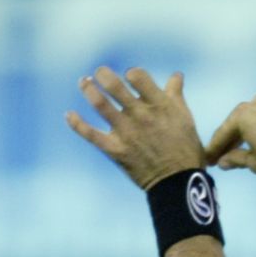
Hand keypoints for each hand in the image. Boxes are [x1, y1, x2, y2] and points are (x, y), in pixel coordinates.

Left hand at [66, 67, 206, 189]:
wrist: (178, 183)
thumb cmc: (185, 149)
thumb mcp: (185, 118)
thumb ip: (176, 94)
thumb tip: (176, 75)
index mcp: (159, 105)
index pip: (137, 76)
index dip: (131, 73)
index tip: (130, 78)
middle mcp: (140, 116)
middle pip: (114, 85)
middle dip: (103, 74)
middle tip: (100, 73)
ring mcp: (126, 132)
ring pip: (99, 104)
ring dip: (88, 89)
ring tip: (84, 83)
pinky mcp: (115, 149)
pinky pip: (90, 134)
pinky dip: (76, 123)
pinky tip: (69, 115)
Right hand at [205, 95, 255, 191]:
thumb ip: (236, 159)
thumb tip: (223, 162)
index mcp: (243, 114)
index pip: (222, 134)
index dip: (213, 150)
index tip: (207, 161)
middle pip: (236, 124)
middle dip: (228, 142)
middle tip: (219, 158)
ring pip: (253, 120)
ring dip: (245, 135)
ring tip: (238, 152)